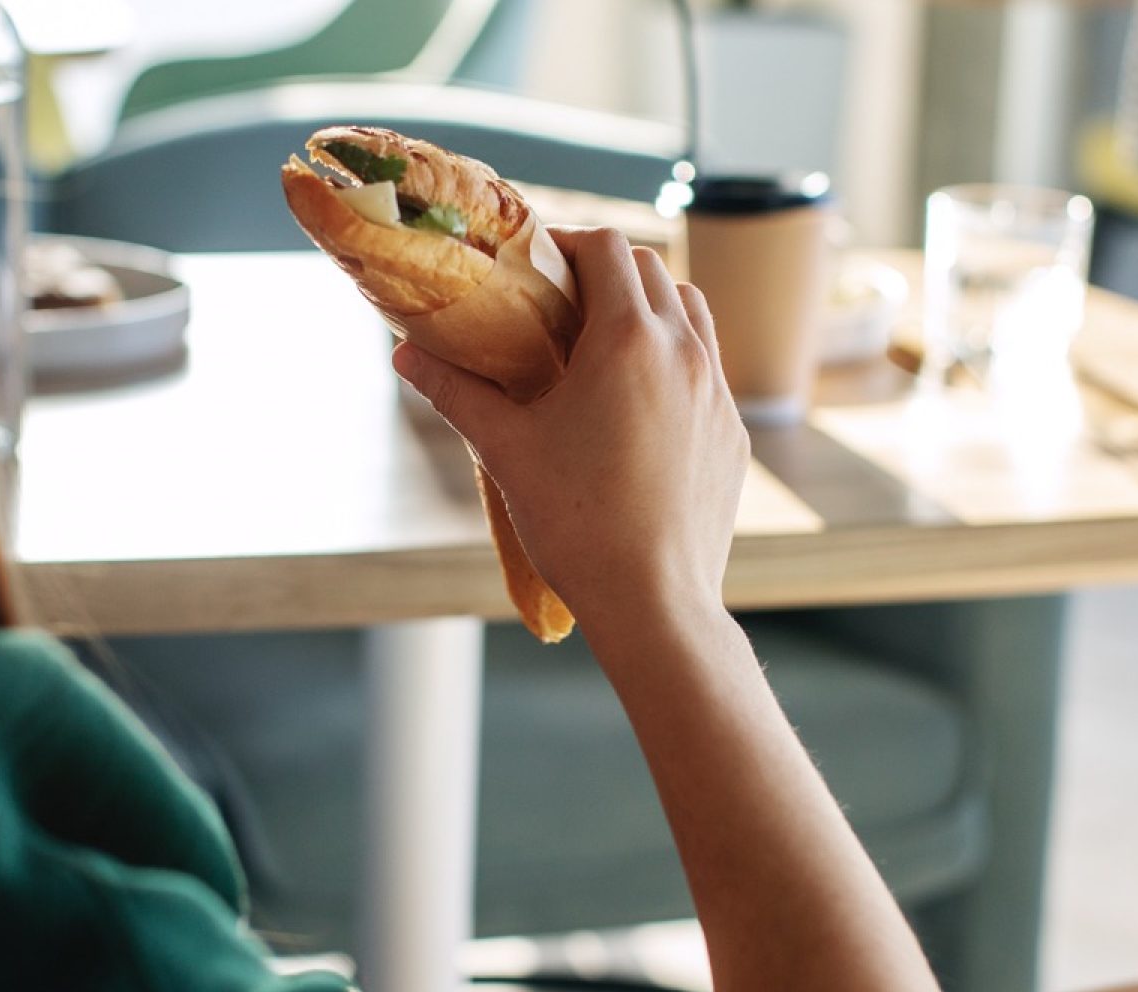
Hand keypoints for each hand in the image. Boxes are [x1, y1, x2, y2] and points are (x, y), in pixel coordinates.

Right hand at [393, 227, 748, 631]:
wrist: (654, 600)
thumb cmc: (575, 523)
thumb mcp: (506, 449)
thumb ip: (456, 391)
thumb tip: (405, 355)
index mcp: (628, 340)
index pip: (608, 247)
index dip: (568, 244)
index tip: (536, 269)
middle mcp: (683, 351)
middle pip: (652, 268)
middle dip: (606, 271)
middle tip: (560, 303)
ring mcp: (716, 391)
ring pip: (692, 311)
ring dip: (650, 307)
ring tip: (604, 343)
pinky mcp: (732, 431)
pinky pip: (708, 367)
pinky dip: (675, 358)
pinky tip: (638, 400)